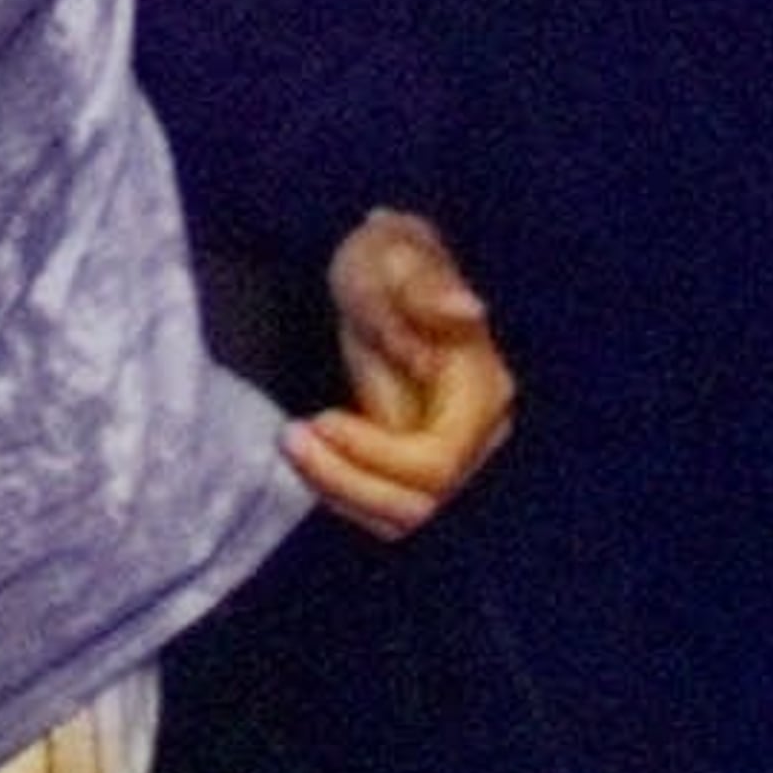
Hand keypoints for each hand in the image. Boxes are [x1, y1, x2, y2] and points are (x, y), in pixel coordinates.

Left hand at [282, 207, 514, 539]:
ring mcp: (449, 456)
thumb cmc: (387, 258)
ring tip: (291, 441)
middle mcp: (477, 436)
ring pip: (399, 516)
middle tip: (290, 436)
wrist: (380, 271)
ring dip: (338, 489)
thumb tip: (469, 310)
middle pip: (420, 502)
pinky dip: (340, 490)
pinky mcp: (415, 466)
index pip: (437, 463)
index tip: (322, 418)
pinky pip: (383, 505)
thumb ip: (425, 290)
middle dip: (348, 480)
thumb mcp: (394, 256)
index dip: (377, 455)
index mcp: (482, 390)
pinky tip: (307, 454)